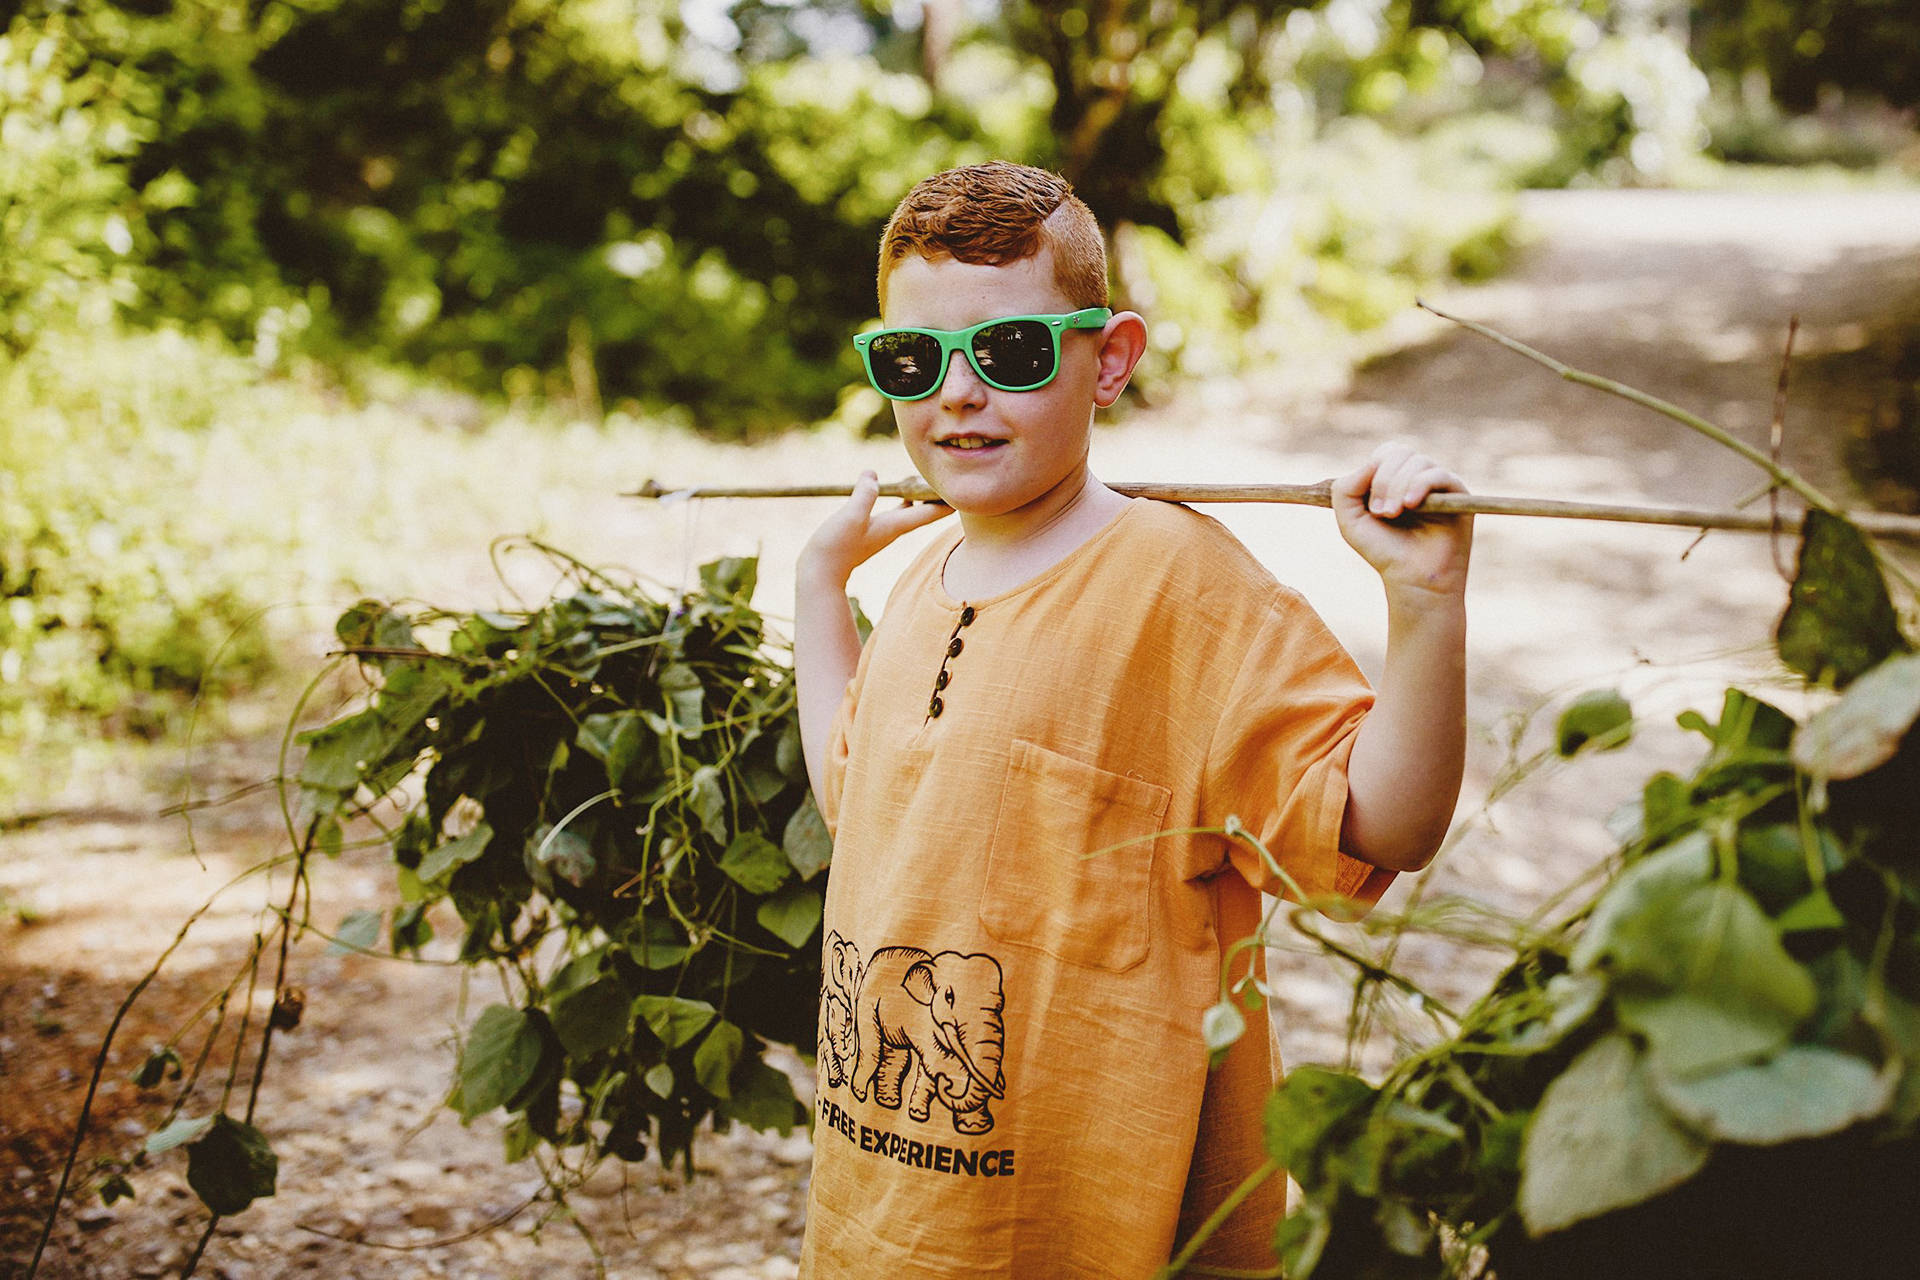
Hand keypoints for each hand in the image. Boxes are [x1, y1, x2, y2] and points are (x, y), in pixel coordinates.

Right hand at [800, 471, 952, 587]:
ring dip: (920, 493)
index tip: (961, 482)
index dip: (949, 498)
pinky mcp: (872, 528)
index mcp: (896, 525)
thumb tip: (872, 474)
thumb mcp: (850, 516)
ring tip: (921, 474)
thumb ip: (864, 495)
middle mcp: (895, 528)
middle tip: (943, 471)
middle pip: (927, 510)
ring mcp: (885, 529)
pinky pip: (897, 510)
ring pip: (912, 509)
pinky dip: (902, 497)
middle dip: (937, 492)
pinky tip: (894, 488)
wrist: (821, 572)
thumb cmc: (835, 547)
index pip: (933, 512)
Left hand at [1331, 443, 1471, 598]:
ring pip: (1418, 461)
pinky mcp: (1459, 495)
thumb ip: (1345, 488)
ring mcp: (1439, 485)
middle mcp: (1418, 478)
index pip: (1385, 452)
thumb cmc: (1383, 550)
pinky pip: (1439, 474)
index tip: (1370, 506)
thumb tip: (1370, 463)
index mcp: (1396, 479)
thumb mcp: (1350, 519)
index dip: (1373, 471)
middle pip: (1399, 452)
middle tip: (1381, 512)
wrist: (1412, 579)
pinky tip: (1410, 505)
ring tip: (1393, 514)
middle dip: (1384, 480)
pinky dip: (1419, 485)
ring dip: (1398, 486)